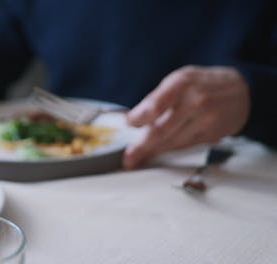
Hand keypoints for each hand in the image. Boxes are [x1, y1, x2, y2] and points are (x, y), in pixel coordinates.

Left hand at [124, 66, 249, 168]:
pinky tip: (155, 153)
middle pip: (162, 130)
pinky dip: (167, 150)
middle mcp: (195, 102)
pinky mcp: (211, 136)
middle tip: (127, 158)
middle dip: (141, 146)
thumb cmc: (203, 84)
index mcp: (183, 83)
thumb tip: (133, 119)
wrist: (243, 91)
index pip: (156, 104)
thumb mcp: (180, 79)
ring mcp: (205, 121)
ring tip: (136, 159)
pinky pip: (184, 146)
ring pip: (172, 142)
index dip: (139, 117)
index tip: (128, 124)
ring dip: (152, 152)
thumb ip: (157, 97)